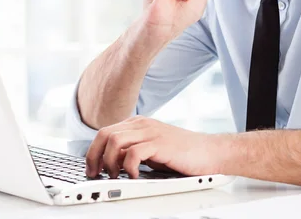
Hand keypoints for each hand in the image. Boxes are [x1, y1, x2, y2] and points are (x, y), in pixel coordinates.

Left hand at [85, 116, 223, 178]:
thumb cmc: (182, 154)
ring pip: (114, 141)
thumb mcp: (151, 152)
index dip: (92, 151)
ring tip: (115, 175)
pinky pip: (133, 152)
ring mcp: (150, 132)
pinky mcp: (160, 143)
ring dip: (109, 162)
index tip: (90, 168)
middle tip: (95, 174)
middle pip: (104, 134)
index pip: (104, 132)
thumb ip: (132, 152)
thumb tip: (110, 163)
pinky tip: (133, 176)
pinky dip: (128, 167)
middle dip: (94, 156)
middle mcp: (141, 124)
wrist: (210, 152)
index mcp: (137, 124)